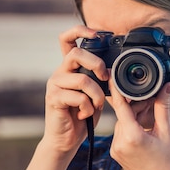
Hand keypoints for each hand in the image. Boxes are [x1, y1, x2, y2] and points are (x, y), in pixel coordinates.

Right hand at [19, 25, 108, 169]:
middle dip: (96, 64)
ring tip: (97, 105)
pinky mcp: (53, 99)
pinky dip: (87, 106)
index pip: (67, 39)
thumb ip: (101, 79)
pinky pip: (77, 96)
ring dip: (96, 94)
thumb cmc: (83, 114)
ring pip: (81, 79)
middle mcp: (60, 72)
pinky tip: (85, 114)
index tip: (98, 33)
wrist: (67, 139)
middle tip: (105, 77)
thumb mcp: (96, 92)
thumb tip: (115, 70)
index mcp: (70, 68)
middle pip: (75, 53)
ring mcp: (54, 85)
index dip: (80, 30)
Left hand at [108, 81, 169, 169]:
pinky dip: (131, 126)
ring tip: (151, 117)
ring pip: (122, 122)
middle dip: (137, 105)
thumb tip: (166, 87)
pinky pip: (121, 132)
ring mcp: (116, 149)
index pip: (120, 106)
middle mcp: (120, 143)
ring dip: (134, 116)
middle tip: (153, 101)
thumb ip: (162, 107)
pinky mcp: (116, 153)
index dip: (116, 89)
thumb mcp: (166, 132)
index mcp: (132, 136)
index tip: (113, 75)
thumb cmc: (169, 164)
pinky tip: (145, 128)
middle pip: (124, 113)